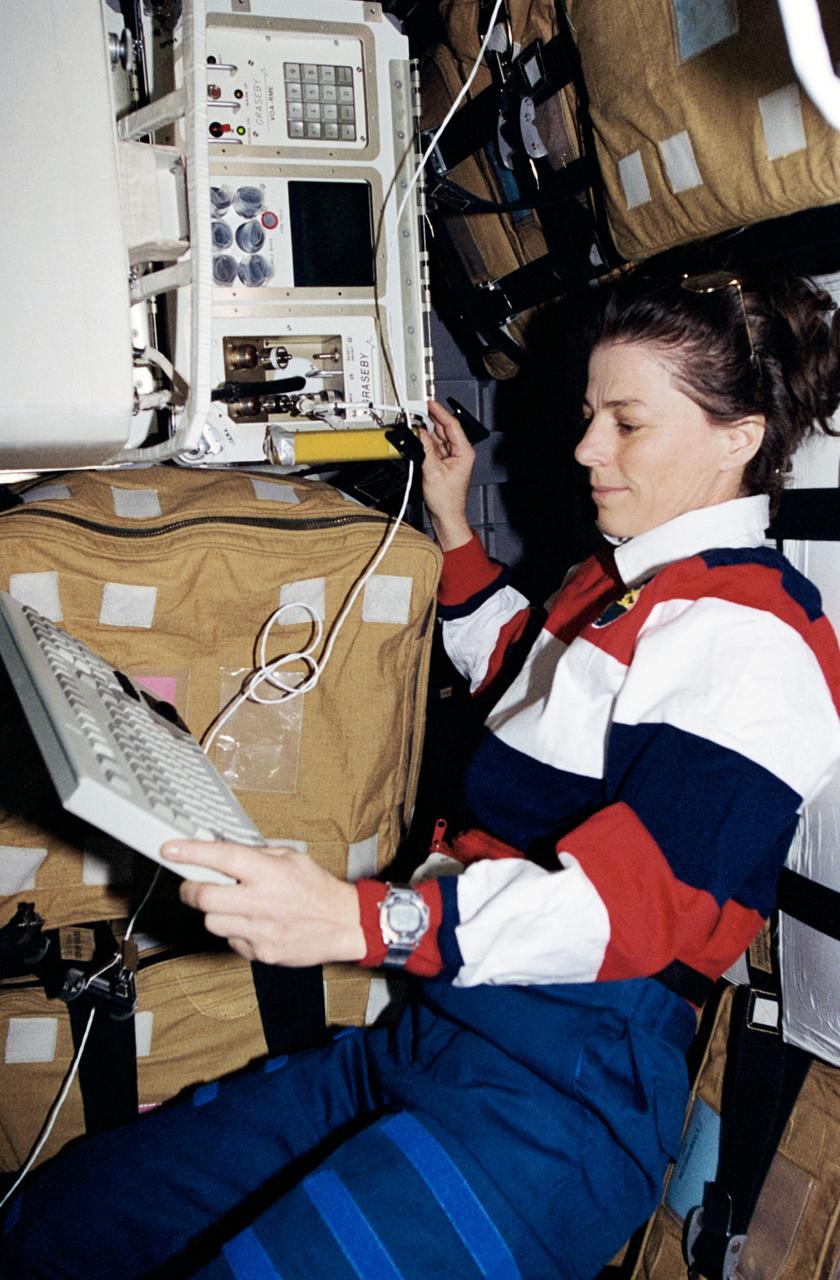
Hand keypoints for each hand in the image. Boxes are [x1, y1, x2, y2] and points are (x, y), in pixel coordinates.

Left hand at [162, 841, 365, 966]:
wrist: (344, 924)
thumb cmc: (318, 889)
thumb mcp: (291, 858)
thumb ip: (257, 855)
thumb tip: (223, 852)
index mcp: (269, 872)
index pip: (222, 857)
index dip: (192, 852)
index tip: (170, 849)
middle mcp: (261, 901)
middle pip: (204, 897)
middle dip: (189, 889)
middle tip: (191, 884)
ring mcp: (259, 930)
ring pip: (211, 922)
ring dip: (213, 913)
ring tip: (232, 906)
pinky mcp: (260, 952)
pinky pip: (231, 940)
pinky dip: (233, 931)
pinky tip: (251, 923)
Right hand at [420, 400, 474, 550]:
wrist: (446, 516)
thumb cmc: (446, 500)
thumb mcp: (433, 471)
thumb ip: (425, 448)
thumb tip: (419, 432)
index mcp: (464, 452)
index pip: (452, 426)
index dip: (440, 413)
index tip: (430, 404)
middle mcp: (459, 453)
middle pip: (444, 430)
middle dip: (431, 421)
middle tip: (417, 412)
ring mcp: (451, 458)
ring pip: (437, 438)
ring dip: (426, 432)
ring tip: (414, 425)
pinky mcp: (443, 464)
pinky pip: (434, 448)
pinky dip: (425, 443)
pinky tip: (417, 439)